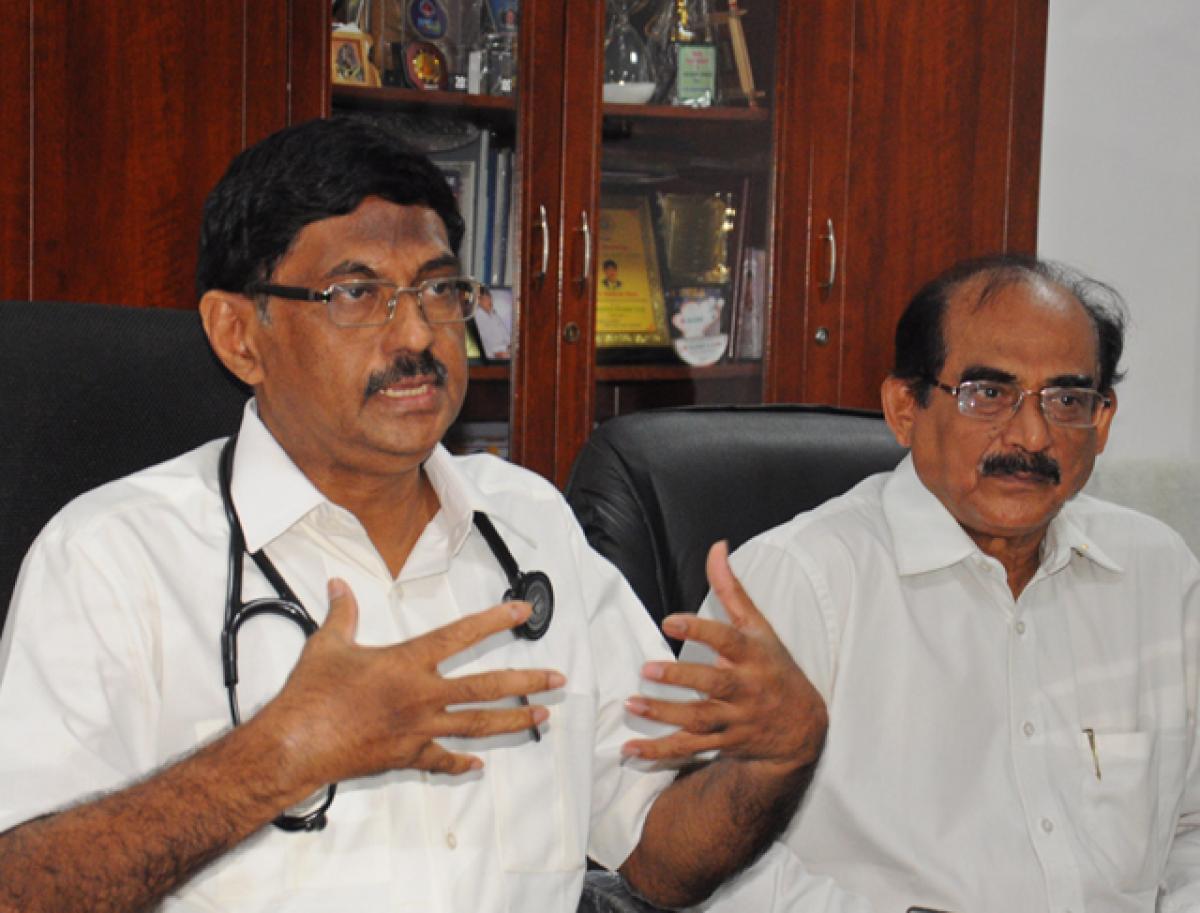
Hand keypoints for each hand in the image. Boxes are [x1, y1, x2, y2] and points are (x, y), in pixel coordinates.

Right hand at [256, 578, 564, 791]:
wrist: (295, 744)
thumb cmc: (311, 694)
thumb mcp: (327, 644)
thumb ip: (342, 613)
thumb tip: (337, 584)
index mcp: (407, 662)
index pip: (460, 635)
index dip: (494, 620)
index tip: (523, 612)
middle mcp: (422, 695)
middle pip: (486, 687)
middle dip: (526, 682)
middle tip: (557, 679)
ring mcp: (419, 729)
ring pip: (477, 725)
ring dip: (513, 721)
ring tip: (542, 716)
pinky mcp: (407, 756)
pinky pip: (441, 760)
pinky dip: (459, 763)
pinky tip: (477, 766)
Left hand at [622, 542, 826, 770]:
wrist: (803, 727)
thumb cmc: (774, 667)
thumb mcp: (759, 627)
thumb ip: (732, 590)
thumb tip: (717, 547)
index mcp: (754, 656)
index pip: (729, 640)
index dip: (700, 630)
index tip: (669, 620)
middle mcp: (747, 689)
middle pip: (715, 684)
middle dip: (681, 678)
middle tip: (647, 669)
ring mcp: (736, 720)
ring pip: (700, 720)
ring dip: (664, 714)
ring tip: (632, 702)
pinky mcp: (724, 743)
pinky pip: (690, 749)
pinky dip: (660, 751)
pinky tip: (631, 749)